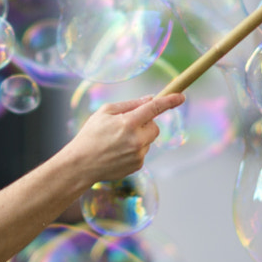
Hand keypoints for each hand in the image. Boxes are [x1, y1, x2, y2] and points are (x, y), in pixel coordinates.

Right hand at [58, 94, 183, 183]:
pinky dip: (134, 150)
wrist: (80, 165)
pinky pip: (142, 152)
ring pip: (148, 140)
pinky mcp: (137, 165)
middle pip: (155, 127)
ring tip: (116, 142)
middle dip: (146, 124)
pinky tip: (117, 152)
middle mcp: (137, 139)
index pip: (155, 108)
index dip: (169, 100)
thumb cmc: (90, 135)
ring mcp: (138, 154)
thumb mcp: (105, 112)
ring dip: (139, 138)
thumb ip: (129, 105)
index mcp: (129, 122)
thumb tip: (150, 100)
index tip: (181, 96)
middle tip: (128, 125)